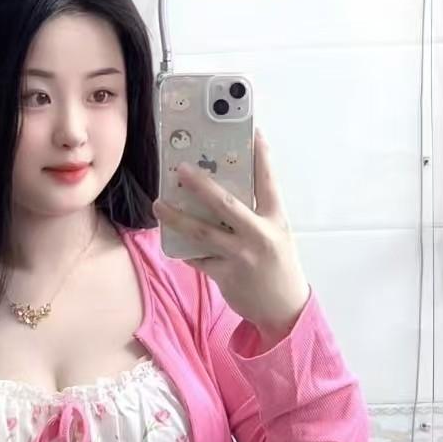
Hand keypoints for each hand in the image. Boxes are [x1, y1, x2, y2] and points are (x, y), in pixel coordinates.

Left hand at [152, 128, 310, 340]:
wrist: (284, 309)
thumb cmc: (277, 265)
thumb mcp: (276, 234)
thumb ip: (255, 214)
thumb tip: (222, 192)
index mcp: (275, 220)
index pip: (268, 182)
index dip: (261, 156)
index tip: (253, 133)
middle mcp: (259, 235)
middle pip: (227, 204)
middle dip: (201, 184)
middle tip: (180, 169)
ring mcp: (241, 256)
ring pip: (203, 232)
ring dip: (177, 217)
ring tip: (158, 205)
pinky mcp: (226, 275)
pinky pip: (197, 257)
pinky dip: (183, 248)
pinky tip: (170, 240)